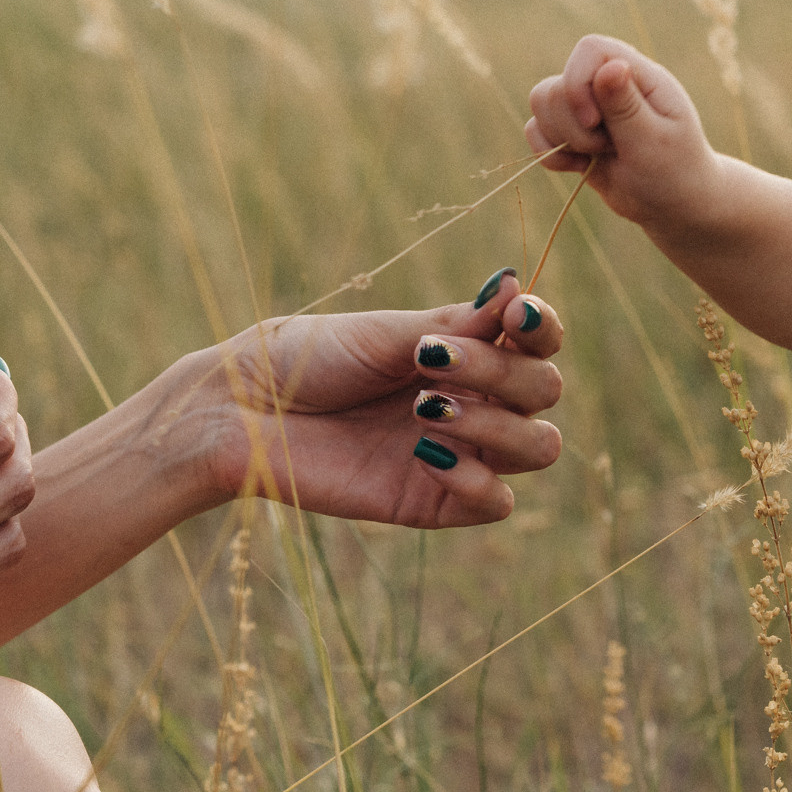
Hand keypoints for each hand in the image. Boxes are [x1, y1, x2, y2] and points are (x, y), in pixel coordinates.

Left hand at [181, 271, 564, 526]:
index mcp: (466, 350)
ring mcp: (460, 453)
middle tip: (430, 361)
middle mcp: (474, 401)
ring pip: (537, 448)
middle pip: (545, 393)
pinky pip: (497, 503)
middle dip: (503, 374)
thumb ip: (455, 323)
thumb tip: (516, 287)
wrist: (246, 412)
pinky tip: (425, 452)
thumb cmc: (309, 359)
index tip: (514, 319)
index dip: (543, 329)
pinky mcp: (435, 501)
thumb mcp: (383, 333)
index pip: (539, 344)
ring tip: (425, 409)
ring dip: (497, 424)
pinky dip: (478, 478)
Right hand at [526, 34, 721, 227]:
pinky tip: (577, 166)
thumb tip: (611, 66)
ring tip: (595, 156)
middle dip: (573, 126)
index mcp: (639, 76)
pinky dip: (548, 152)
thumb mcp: (653, 142)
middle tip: (607, 147)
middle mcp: (609, 84)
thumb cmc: (674, 172)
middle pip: (559, 83)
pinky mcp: (572, 131)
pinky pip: (536, 128)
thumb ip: (627, 106)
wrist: (672, 205)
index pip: (591, 49)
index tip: (593, 122)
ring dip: (561, 139)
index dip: (578, 82)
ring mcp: (588, 107)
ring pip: (542, 102)